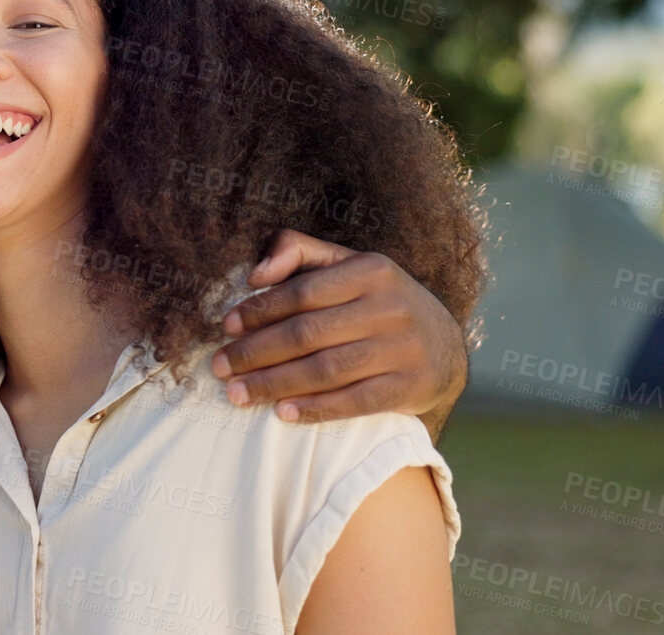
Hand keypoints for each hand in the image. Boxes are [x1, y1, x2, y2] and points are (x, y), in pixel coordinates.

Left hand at [209, 229, 466, 430]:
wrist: (442, 344)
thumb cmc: (376, 300)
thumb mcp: (346, 264)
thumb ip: (298, 252)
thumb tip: (254, 274)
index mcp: (371, 270)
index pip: (303, 292)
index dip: (260, 310)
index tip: (226, 326)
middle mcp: (390, 308)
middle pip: (308, 333)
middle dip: (256, 352)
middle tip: (221, 367)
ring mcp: (403, 349)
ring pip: (327, 370)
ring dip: (275, 384)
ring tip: (238, 394)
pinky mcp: (410, 387)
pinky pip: (356, 401)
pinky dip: (316, 409)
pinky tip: (283, 413)